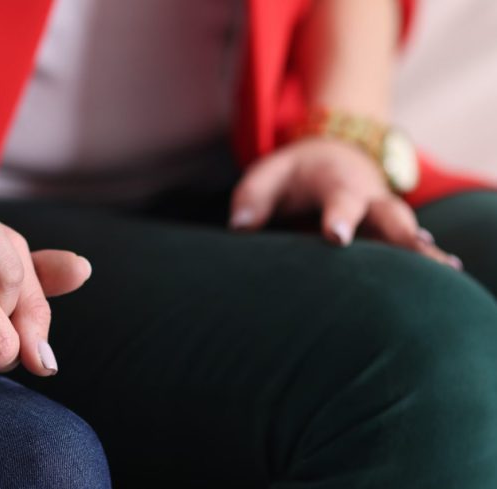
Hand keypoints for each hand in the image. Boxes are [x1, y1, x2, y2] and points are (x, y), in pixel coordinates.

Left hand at [229, 138, 461, 268]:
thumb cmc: (293, 173)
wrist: (335, 154)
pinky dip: (425, 263)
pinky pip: (408, 250)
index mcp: (336, 183)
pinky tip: (444, 283)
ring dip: (424, 252)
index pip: (339, 199)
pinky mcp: (388, 235)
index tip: (336, 236)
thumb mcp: (268, 173)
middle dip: (400, 233)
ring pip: (409, 234)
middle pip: (389, 214)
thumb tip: (239, 227)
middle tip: (416, 250)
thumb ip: (252, 197)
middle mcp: (369, 200)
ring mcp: (383, 219)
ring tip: (445, 272)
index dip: (339, 216)